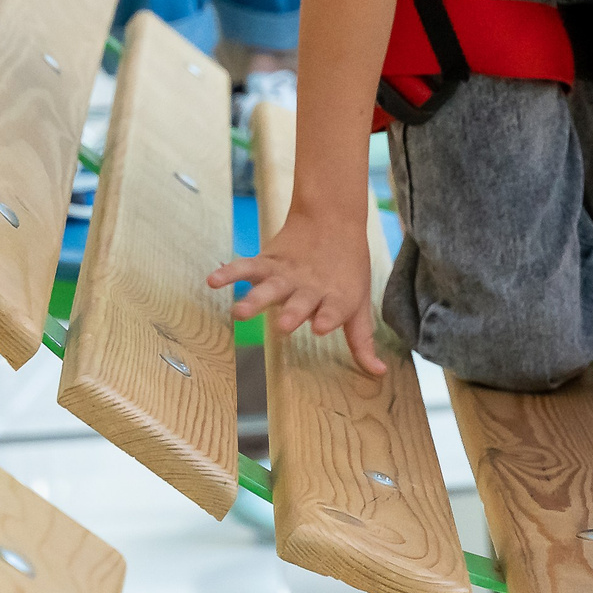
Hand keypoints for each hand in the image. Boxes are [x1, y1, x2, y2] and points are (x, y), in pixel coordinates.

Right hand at [209, 204, 386, 375]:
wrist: (334, 219)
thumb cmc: (348, 270)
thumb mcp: (359, 304)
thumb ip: (361, 340)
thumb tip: (378, 373)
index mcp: (336, 298)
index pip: (334, 310)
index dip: (329, 318)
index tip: (321, 327)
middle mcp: (311, 288)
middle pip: (301, 302)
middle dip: (292, 314)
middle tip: (283, 325)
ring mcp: (287, 275)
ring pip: (271, 287)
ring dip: (256, 299)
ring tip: (238, 312)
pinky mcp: (269, 262)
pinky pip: (247, 266)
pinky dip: (230, 272)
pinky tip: (214, 280)